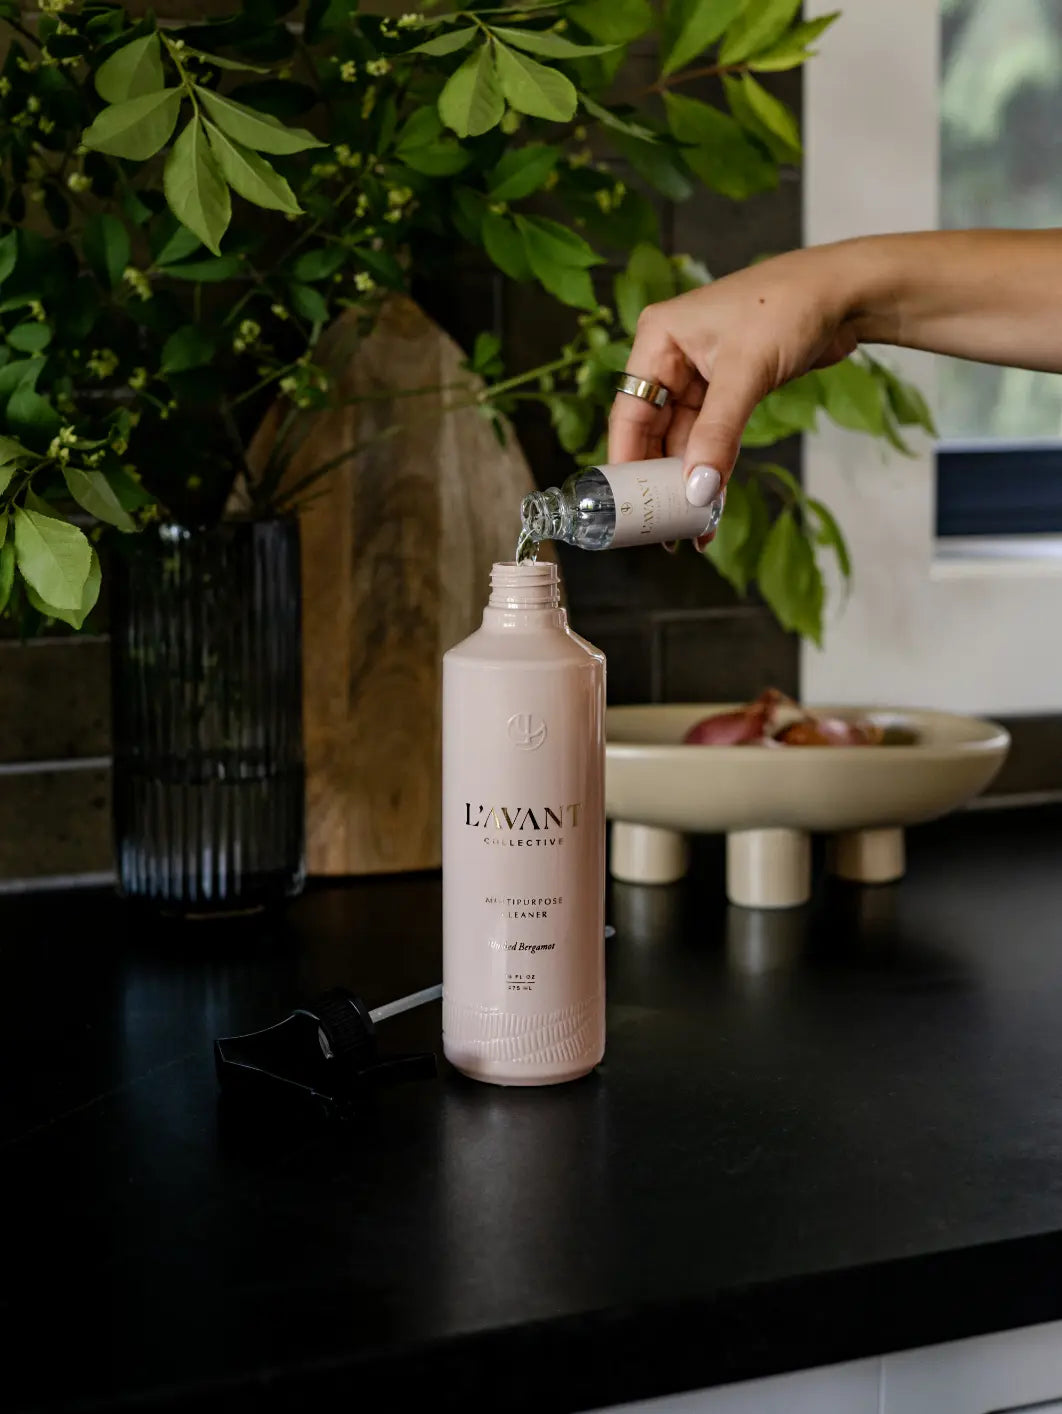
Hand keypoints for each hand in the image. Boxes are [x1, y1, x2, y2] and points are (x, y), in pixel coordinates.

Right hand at [607, 245, 860, 541]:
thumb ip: (718, 434)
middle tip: (660, 524)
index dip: (626, 462)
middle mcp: (671, 356)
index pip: (629, 412)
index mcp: (658, 339)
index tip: (628, 506)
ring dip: (688, 478)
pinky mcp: (728, 387)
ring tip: (691, 523)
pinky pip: (710, 436)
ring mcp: (699, 373)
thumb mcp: (747, 372)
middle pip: (651, 430)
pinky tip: (713, 500)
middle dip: (658, 477)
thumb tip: (698, 489)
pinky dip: (712, 466)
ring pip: (683, 438)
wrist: (846, 293)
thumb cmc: (790, 306)